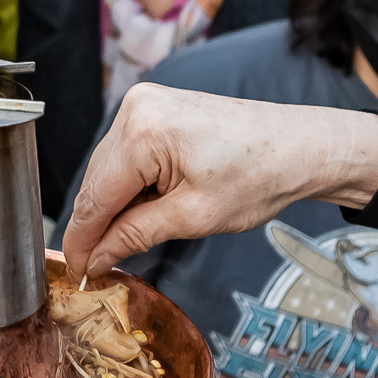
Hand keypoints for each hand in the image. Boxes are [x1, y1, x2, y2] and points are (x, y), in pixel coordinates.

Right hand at [60, 85, 377, 278]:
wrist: (300, 146)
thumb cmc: (261, 175)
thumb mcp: (193, 217)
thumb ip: (135, 235)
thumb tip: (97, 257)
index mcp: (143, 131)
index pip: (95, 196)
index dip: (82, 240)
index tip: (76, 271)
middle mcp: (136, 109)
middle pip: (97, 181)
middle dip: (96, 225)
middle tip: (95, 267)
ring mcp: (145, 105)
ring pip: (110, 170)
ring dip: (113, 207)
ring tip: (123, 243)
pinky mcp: (156, 111)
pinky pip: (128, 156)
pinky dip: (130, 187)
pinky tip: (140, 212)